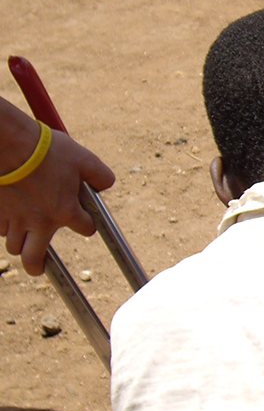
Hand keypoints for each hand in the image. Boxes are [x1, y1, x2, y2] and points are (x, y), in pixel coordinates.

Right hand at [0, 120, 113, 275]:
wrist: (8, 144)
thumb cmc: (46, 150)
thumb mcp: (84, 159)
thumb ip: (101, 176)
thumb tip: (106, 185)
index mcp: (66, 212)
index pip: (86, 229)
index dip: (87, 224)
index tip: (84, 221)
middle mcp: (38, 221)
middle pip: (33, 257)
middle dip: (36, 266)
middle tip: (38, 267)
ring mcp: (13, 218)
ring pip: (13, 244)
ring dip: (19, 243)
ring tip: (23, 238)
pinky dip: (4, 227)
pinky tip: (8, 217)